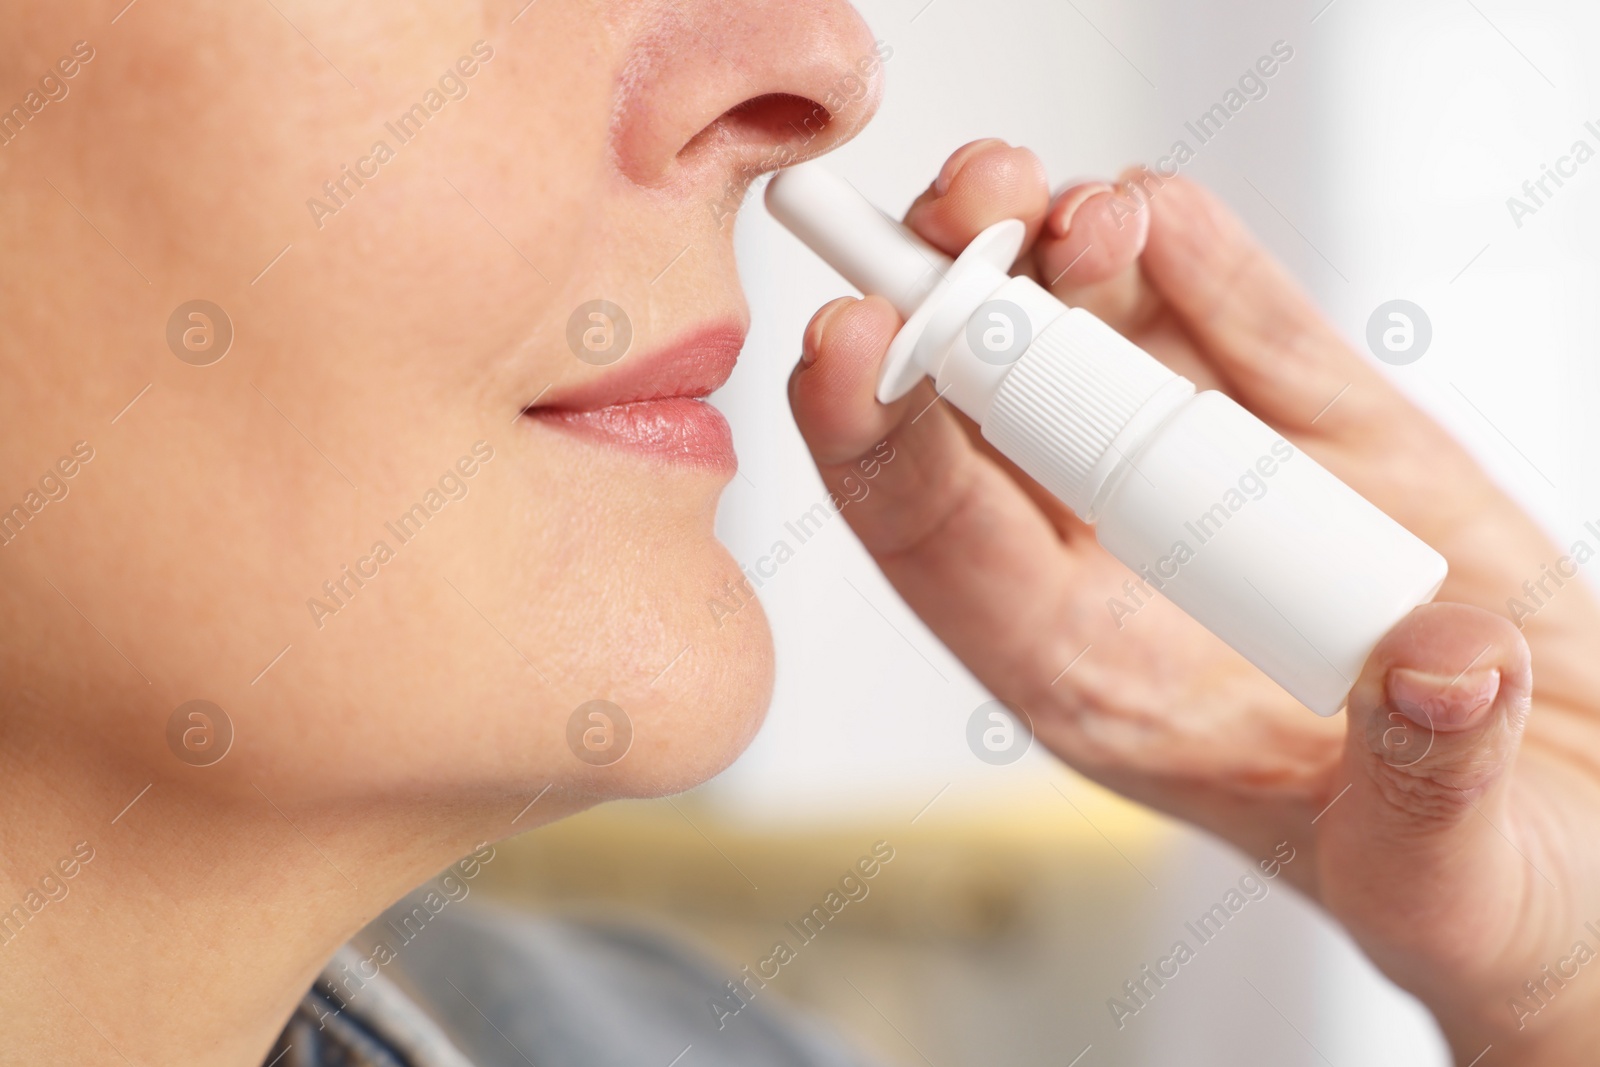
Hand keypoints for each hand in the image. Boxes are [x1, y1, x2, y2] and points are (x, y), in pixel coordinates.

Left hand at [787, 138, 1599, 1060]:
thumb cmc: (1468, 878)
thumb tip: (1439, 666)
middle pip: (984, 414)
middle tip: (958, 218)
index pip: (945, 547)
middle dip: (948, 304)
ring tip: (1073, 210)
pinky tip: (1161, 215)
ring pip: (1097, 337)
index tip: (847, 344)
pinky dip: (1201, 263)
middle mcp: (1124, 563)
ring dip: (1060, 253)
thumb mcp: (1442, 884)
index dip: (880, 443)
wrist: (1574, 820)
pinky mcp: (1324, 430)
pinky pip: (1243, 326)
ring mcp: (1218, 482)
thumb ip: (1425, 788)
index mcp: (1094, 680)